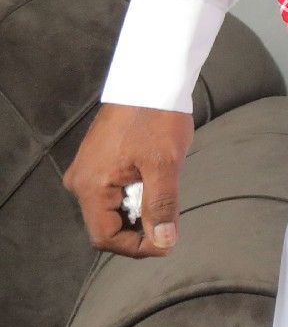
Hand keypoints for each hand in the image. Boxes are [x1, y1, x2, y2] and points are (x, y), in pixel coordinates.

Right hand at [63, 103, 194, 257]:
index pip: (105, 236)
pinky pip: (112, 193)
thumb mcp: (165, 164)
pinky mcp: (98, 162)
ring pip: (111, 210)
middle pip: (106, 225)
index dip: (137, 247)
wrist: (150, 79)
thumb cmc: (157, 119)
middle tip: (169, 223)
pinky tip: (154, 186)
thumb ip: (162, 206)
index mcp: (90, 186)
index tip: (167, 243)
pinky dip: (134, 197)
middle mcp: (80, 183)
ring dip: (138, 213)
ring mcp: (87, 172)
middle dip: (138, 231)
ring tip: (164, 200)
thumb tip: (164, 242)